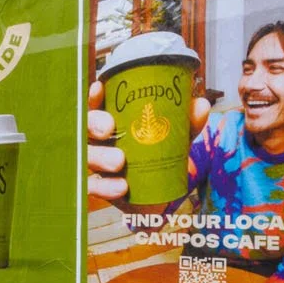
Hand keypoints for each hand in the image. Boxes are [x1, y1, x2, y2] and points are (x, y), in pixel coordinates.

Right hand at [87, 80, 209, 202]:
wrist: (156, 194)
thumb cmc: (157, 155)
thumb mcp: (172, 137)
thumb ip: (184, 123)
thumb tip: (200, 105)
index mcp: (110, 120)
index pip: (95, 103)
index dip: (93, 95)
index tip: (99, 88)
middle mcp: (96, 139)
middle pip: (84, 126)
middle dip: (93, 123)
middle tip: (109, 129)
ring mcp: (94, 163)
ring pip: (85, 155)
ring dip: (100, 157)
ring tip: (119, 162)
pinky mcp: (97, 187)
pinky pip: (92, 186)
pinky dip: (105, 187)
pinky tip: (121, 187)